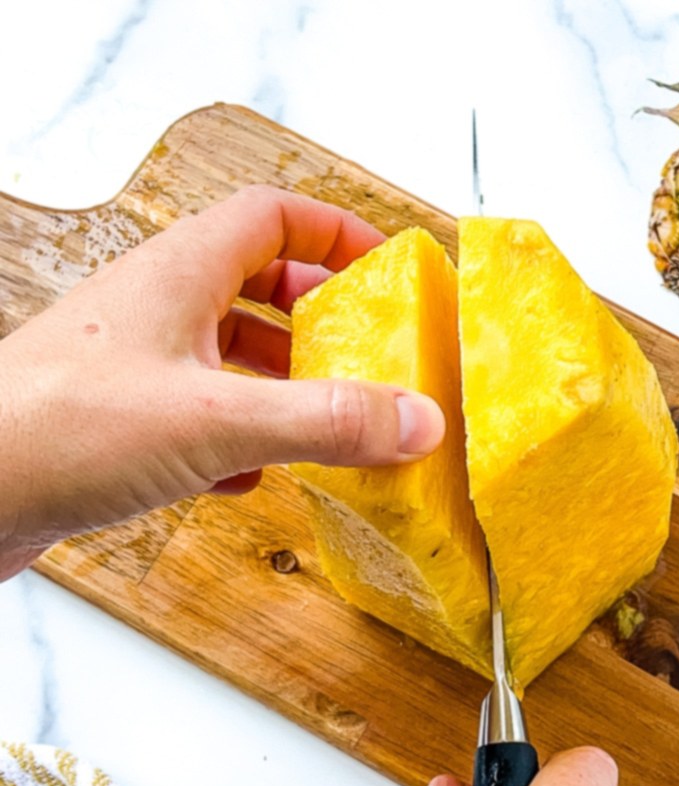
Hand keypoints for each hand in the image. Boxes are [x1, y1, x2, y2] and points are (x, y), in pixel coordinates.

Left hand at [0, 185, 444, 577]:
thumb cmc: (60, 431)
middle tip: (364, 349)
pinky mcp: (117, 425)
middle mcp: (155, 310)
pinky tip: (255, 477)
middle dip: (316, 315)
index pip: (271, 217)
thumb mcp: (217, 421)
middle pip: (253, 282)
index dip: (333, 233)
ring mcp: (133, 367)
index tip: (384, 268)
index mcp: (179, 274)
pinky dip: (239, 438)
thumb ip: (326, 421)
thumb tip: (419, 419)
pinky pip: (197, 414)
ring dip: (280, 380)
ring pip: (225, 351)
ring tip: (327, 416)